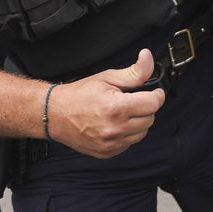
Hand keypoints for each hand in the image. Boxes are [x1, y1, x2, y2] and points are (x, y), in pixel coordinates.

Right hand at [47, 49, 166, 157]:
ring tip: (122, 112)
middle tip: (132, 100)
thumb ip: (134, 71)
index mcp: (116, 108)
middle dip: (145, 107)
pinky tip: (115, 123)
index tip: (154, 91)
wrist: (56, 114)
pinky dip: (127, 133)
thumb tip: (148, 58)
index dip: (156, 95)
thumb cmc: (80, 94)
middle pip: (150, 119)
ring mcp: (111, 144)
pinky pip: (129, 143)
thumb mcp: (107, 77)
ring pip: (142, 132)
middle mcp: (115, 129)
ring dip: (138, 121)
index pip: (153, 104)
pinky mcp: (108, 153)